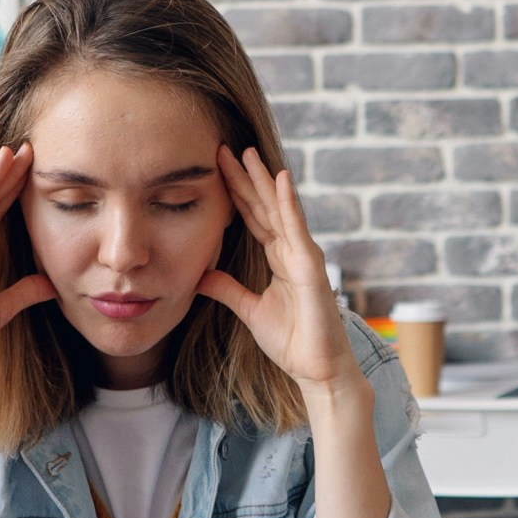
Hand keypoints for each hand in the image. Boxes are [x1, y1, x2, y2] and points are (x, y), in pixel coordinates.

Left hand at [195, 144, 360, 408]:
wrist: (317, 369)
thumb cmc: (294, 342)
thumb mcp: (250, 310)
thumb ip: (228, 289)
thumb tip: (201, 274)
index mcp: (278, 259)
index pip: (253, 217)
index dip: (235, 193)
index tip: (216, 168)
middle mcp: (291, 251)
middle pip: (263, 207)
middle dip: (244, 178)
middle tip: (224, 148)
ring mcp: (303, 256)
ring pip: (279, 210)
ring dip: (263, 180)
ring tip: (248, 153)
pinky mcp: (311, 267)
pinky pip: (297, 229)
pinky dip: (288, 203)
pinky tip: (280, 178)